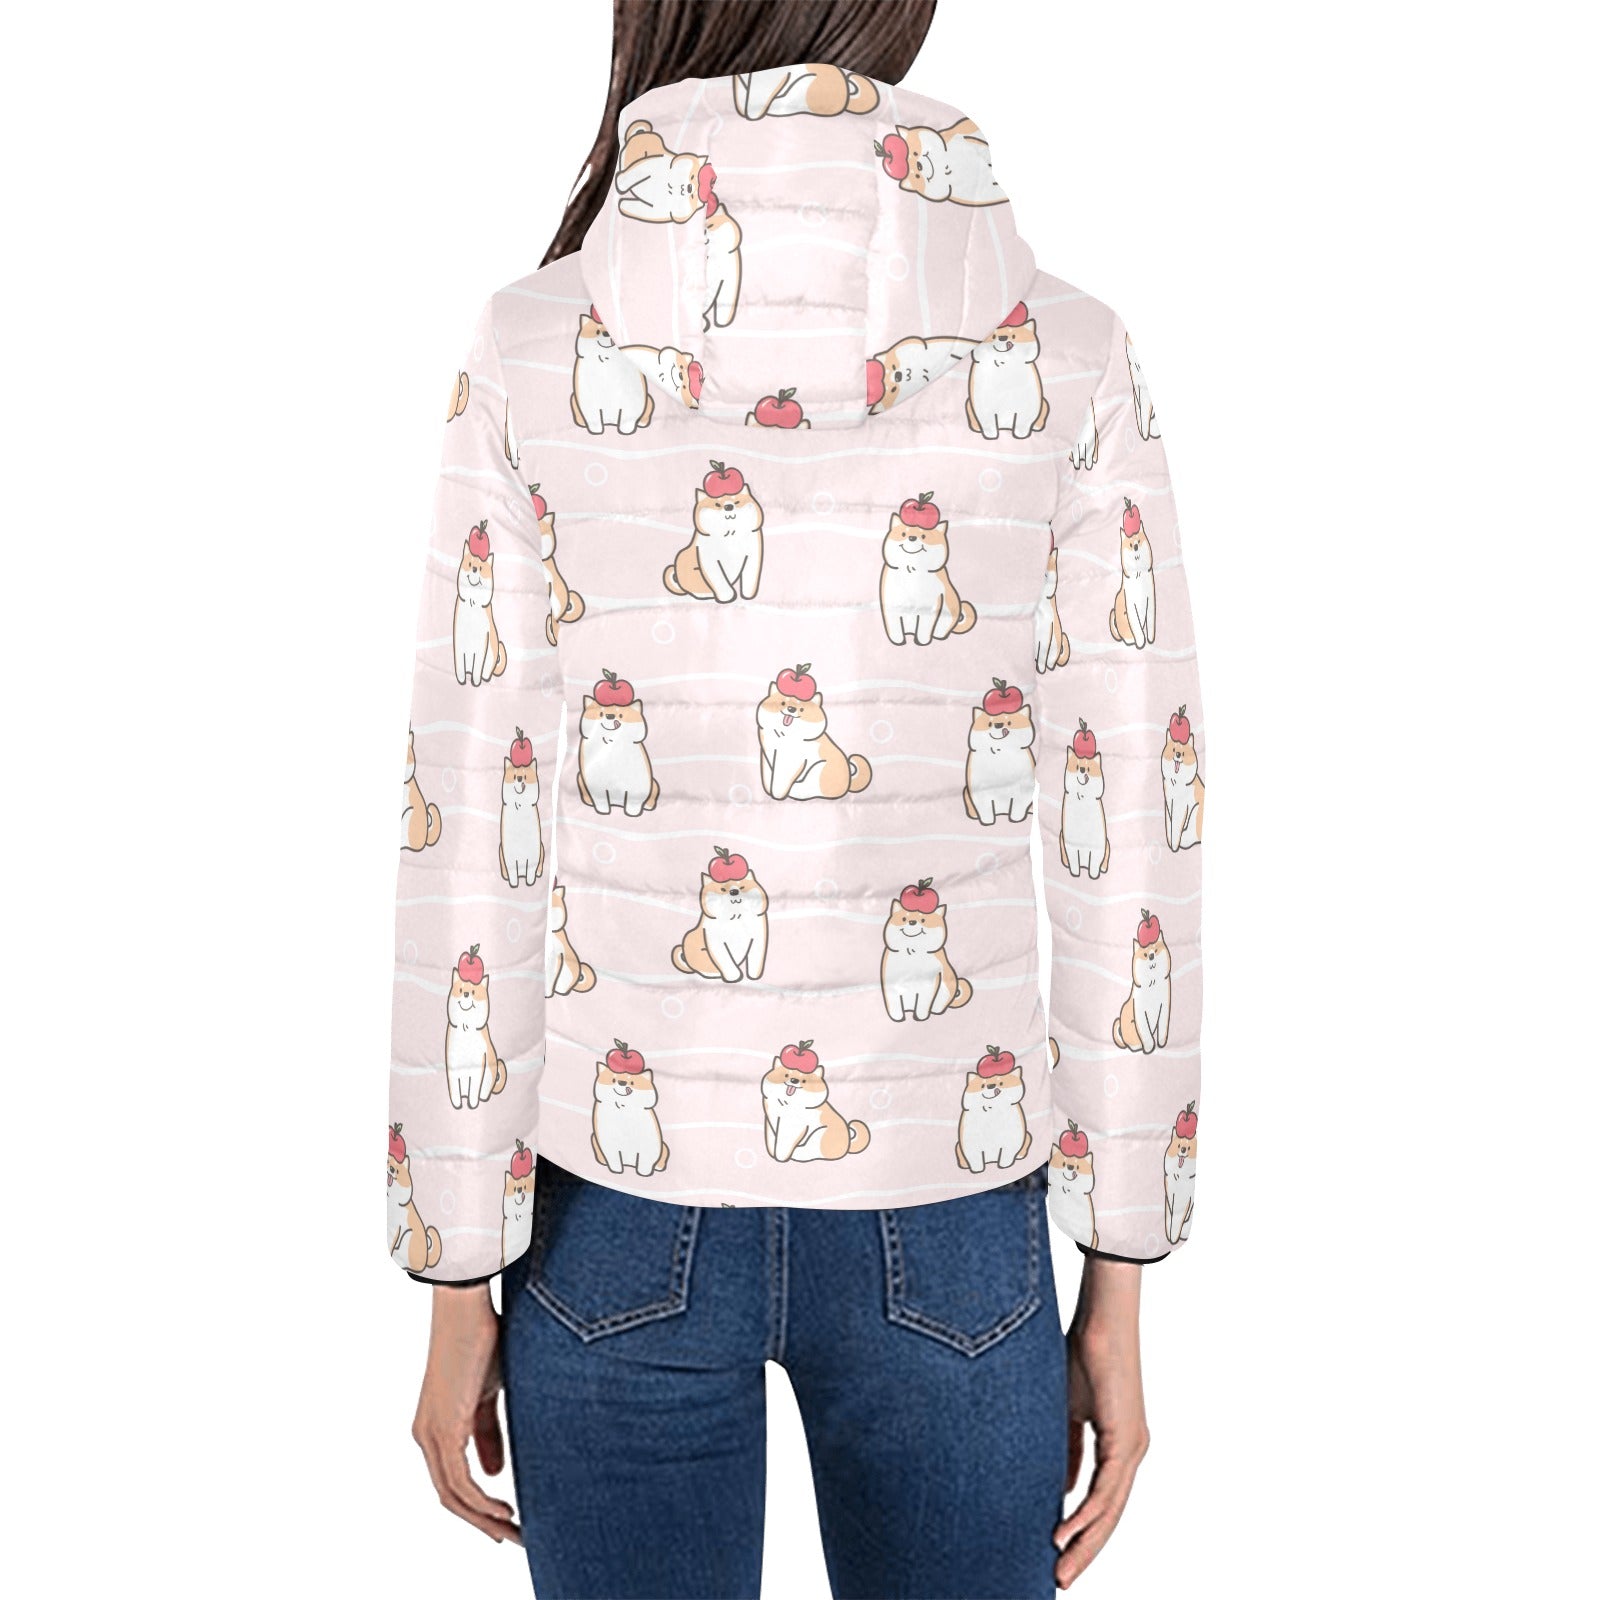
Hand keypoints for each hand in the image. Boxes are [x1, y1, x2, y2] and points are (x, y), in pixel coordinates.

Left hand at [412, 1283, 521, 1544]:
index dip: (477, 1507)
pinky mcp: (443, 1428)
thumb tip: (493, 1473)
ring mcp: (431, 1434)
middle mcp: (426, 1435)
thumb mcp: (490, 1394)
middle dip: (482, 1522)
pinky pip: (460, 1482)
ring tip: (515, 1530)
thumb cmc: (481, 1340)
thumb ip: (488, 1432)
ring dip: (484, 1518)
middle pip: (450, 1497)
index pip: (452, 1482)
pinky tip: (504, 1509)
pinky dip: (482, 1502)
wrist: (466, 1307)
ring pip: (453, 1496)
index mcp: (435, 1427)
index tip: (506, 1521)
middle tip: (515, 1537)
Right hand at [1053, 1257, 1148, 1588]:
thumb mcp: (1067, 1411)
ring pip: (1110, 1511)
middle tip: (1060, 1579)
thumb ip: (1066, 1449)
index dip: (1082, 1531)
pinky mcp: (1126, 1440)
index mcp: (1119, 1445)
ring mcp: (1132, 1448)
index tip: (1059, 1554)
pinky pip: (1106, 1489)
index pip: (1102, 1501)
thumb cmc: (1082, 1353)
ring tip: (1061, 1568)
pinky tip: (1064, 1532)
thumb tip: (1059, 1487)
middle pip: (1109, 1515)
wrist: (1102, 1319)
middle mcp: (1131, 1452)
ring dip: (1084, 1542)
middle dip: (1085, 1550)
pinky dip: (1084, 1514)